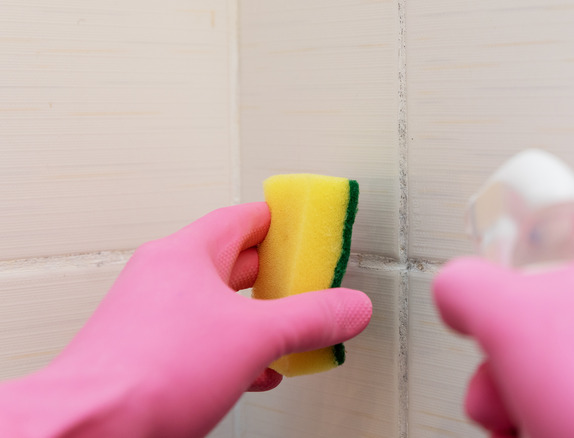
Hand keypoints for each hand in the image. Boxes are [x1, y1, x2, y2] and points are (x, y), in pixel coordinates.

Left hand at [0, 203, 371, 436]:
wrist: (88, 428)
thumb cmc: (145, 373)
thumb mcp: (253, 338)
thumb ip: (310, 319)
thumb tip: (350, 307)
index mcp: (186, 254)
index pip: (244, 219)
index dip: (282, 222)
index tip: (308, 227)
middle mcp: (166, 280)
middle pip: (236, 262)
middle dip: (278, 276)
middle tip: (311, 281)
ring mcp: (155, 319)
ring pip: (221, 307)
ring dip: (260, 319)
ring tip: (294, 329)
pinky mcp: (151, 357)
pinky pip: (206, 342)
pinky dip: (238, 350)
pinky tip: (259, 370)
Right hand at [433, 239, 573, 437]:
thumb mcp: (513, 314)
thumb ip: (468, 286)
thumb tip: (452, 291)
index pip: (542, 274)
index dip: (506, 311)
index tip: (495, 337)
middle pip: (540, 342)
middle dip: (506, 382)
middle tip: (507, 398)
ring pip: (555, 391)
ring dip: (523, 414)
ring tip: (535, 428)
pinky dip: (551, 432)